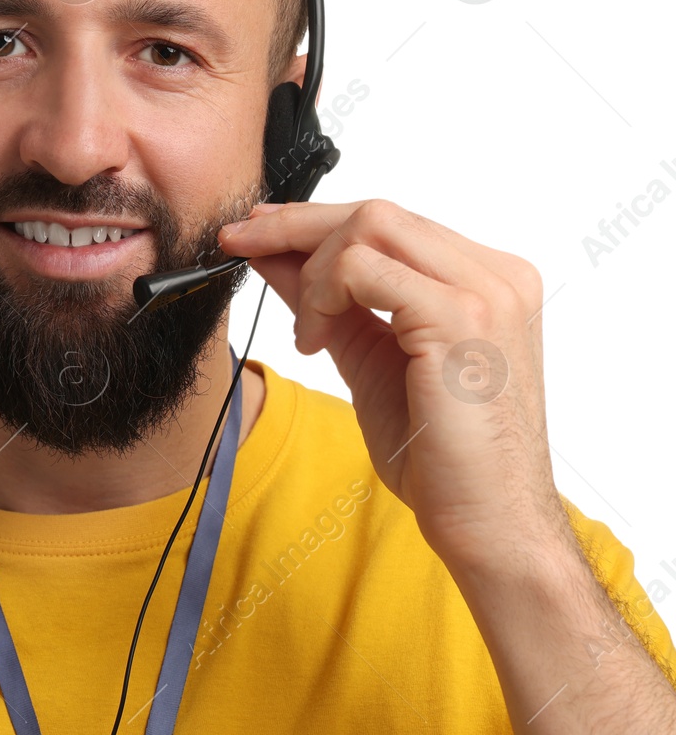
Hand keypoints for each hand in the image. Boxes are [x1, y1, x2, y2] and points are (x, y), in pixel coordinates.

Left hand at [217, 199, 567, 576]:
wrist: (488, 521)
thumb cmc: (440, 453)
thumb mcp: (364, 355)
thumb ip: (325, 301)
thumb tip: (273, 255)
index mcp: (485, 279)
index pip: (390, 223)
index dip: (315, 222)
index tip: (258, 231)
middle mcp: (496, 275)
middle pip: (376, 213)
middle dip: (294, 225)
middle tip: (238, 242)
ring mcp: (486, 291)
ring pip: (369, 225)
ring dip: (313, 270)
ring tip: (307, 332)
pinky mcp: (461, 316)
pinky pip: (364, 268)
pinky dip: (323, 296)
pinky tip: (316, 341)